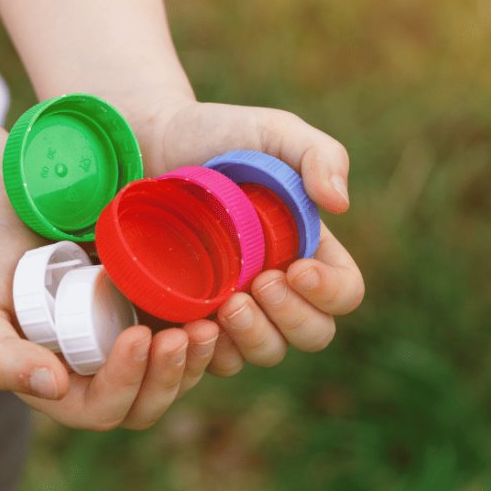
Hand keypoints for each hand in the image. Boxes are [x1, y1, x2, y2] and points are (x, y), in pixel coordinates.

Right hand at [0, 145, 221, 430]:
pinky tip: (220, 302)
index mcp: (57, 383)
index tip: (136, 336)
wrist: (0, 204)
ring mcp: (126, 339)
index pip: (101, 408)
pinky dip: (206, 329)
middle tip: (186, 335)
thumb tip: (53, 389)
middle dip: (170, 377)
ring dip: (197, 359)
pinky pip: (186, 334)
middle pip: (145, 402)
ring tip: (208, 324)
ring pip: (174, 375)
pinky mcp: (150, 306)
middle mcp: (96, 370)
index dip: (125, 383)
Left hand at [120, 96, 365, 375]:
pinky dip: (208, 351)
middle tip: (256, 284)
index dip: (330, 291)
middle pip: (313, 334)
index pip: (344, 292)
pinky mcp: (191, 318)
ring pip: (266, 352)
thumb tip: (340, 204)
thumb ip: (318, 153)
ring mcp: (235, 306)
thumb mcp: (273, 131)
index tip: (295, 266)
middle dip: (291, 318)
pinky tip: (191, 322)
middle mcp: (278, 285)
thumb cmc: (215, 135)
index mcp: (308, 247)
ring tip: (226, 302)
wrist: (146, 144)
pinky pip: (212, 359)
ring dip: (253, 337)